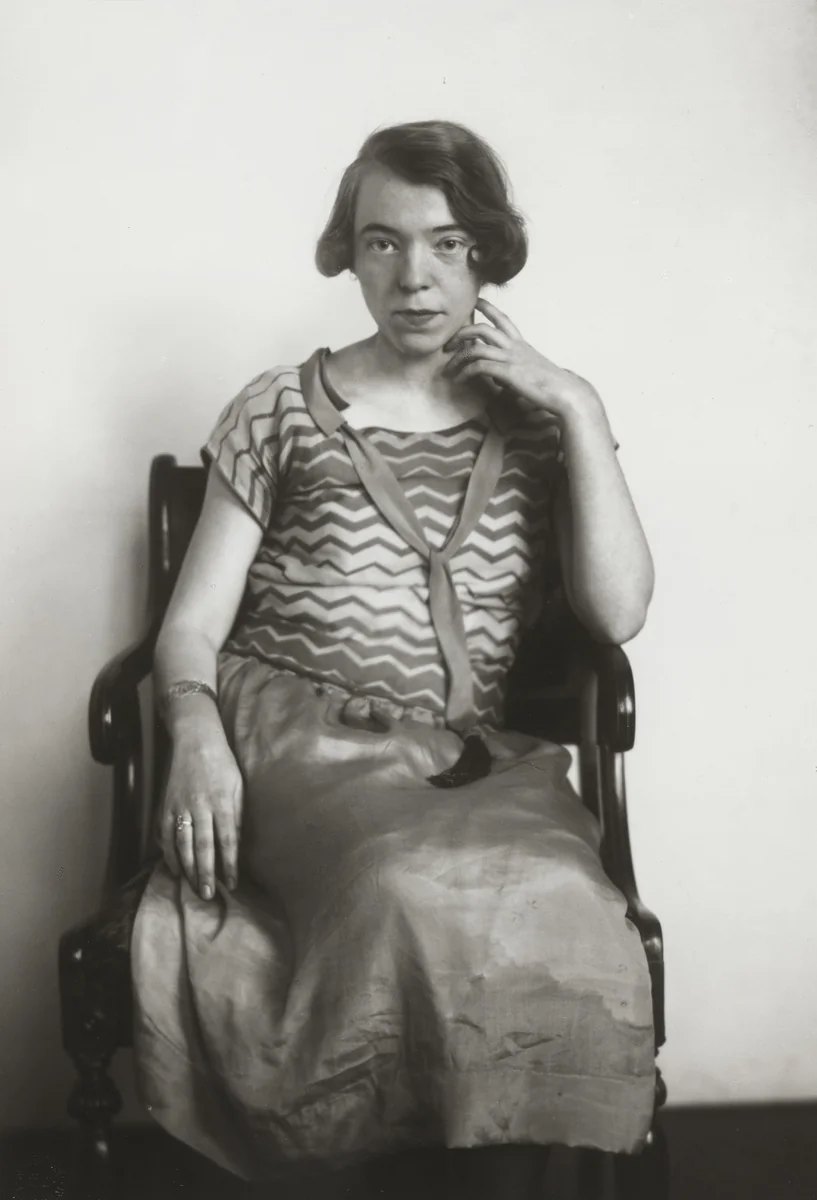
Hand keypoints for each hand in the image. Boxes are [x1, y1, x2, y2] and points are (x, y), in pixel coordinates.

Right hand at [160, 729, 243, 899]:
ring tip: (193, 888)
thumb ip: (236, 814)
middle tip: (208, 895)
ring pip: (183, 843)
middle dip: (206, 872)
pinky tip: (175, 868)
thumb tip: (235, 842)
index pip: (227, 839)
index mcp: (223, 801)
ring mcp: (181, 806)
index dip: (229, 863)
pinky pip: (166, 834)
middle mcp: (201, 806)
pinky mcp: (167, 805)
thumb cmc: (223, 764)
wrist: (196, 740)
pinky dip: (169, 853)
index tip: (232, 883)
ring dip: (188, 868)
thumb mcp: (238, 785)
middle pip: (203, 846)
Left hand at [443, 297, 602, 422]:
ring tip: (448, 368)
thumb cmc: (550, 385)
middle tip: (449, 343)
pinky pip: (479, 367)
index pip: (502, 319)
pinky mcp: (508, 373)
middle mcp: (514, 347)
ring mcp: (511, 358)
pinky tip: (460, 379)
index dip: (488, 307)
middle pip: (483, 328)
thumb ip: (511, 370)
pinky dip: (466, 372)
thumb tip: (497, 378)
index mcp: (521, 344)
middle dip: (462, 332)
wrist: (564, 392)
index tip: (475, 301)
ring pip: (476, 348)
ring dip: (458, 357)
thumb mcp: (529, 372)